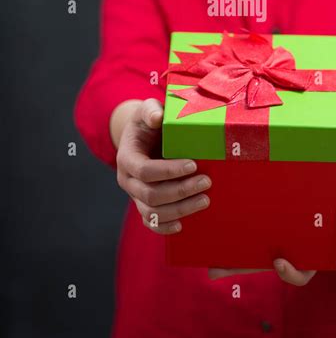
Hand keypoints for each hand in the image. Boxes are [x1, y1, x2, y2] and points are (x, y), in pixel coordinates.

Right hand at [116, 98, 212, 234]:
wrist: (142, 137)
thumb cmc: (148, 122)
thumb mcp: (147, 110)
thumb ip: (150, 110)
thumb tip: (157, 117)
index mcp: (126, 158)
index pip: (144, 170)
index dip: (168, 171)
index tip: (193, 164)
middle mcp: (127, 180)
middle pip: (150, 194)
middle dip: (180, 191)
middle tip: (207, 182)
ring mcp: (134, 195)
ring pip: (152, 212)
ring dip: (179, 209)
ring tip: (205, 200)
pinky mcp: (144, 204)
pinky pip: (150, 222)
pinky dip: (164, 227)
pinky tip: (182, 225)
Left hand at [208, 177, 335, 284]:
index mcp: (311, 256)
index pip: (298, 273)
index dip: (288, 272)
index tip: (279, 262)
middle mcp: (291, 249)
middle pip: (263, 263)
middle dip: (238, 267)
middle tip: (215, 270)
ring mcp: (278, 236)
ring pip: (252, 248)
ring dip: (229, 252)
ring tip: (205, 254)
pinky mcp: (270, 217)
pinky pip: (252, 225)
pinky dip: (236, 225)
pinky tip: (218, 218)